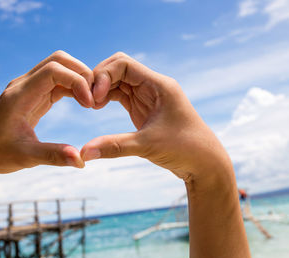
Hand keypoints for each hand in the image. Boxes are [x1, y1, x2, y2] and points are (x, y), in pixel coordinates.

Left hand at [0, 51, 93, 174]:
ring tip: (92, 102)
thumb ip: (53, 156)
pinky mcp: (34, 95)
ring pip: (60, 67)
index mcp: (19, 95)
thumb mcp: (25, 157)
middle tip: (96, 98)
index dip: (76, 81)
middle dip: (82, 73)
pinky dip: (73, 87)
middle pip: (58, 60)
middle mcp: (23, 85)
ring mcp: (28, 87)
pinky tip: (83, 102)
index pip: (53, 70)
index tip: (89, 104)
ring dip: (79, 79)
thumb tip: (81, 161)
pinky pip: (58, 82)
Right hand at [81, 52, 232, 185]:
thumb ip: (114, 146)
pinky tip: (96, 108)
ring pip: (117, 82)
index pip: (124, 64)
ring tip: (90, 106)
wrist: (204, 163)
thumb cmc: (185, 149)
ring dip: (101, 90)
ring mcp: (147, 97)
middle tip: (86, 100)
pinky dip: (106, 98)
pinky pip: (120, 95)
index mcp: (159, 85)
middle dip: (99, 80)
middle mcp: (153, 86)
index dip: (104, 75)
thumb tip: (84, 153)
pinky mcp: (143, 109)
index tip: (94, 97)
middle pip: (118, 69)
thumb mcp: (148, 146)